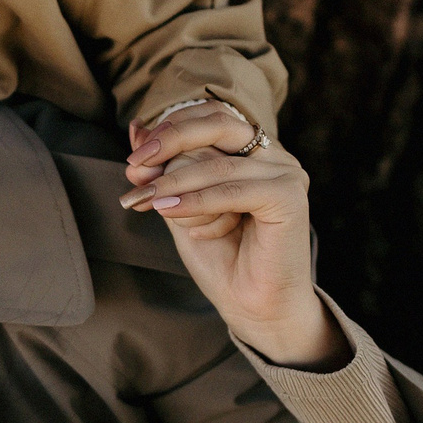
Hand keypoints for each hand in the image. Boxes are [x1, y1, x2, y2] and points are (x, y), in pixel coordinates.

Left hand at [119, 108, 347, 368]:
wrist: (252, 306)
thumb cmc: (221, 258)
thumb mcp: (181, 207)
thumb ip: (164, 171)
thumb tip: (134, 129)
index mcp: (252, 151)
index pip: (210, 116)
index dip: (170, 129)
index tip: (133, 158)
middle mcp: (273, 155)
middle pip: (218, 122)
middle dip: (169, 140)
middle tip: (134, 165)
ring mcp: (285, 174)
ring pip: (217, 164)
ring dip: (174, 183)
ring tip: (145, 201)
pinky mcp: (288, 197)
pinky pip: (231, 189)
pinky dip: (196, 200)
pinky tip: (168, 211)